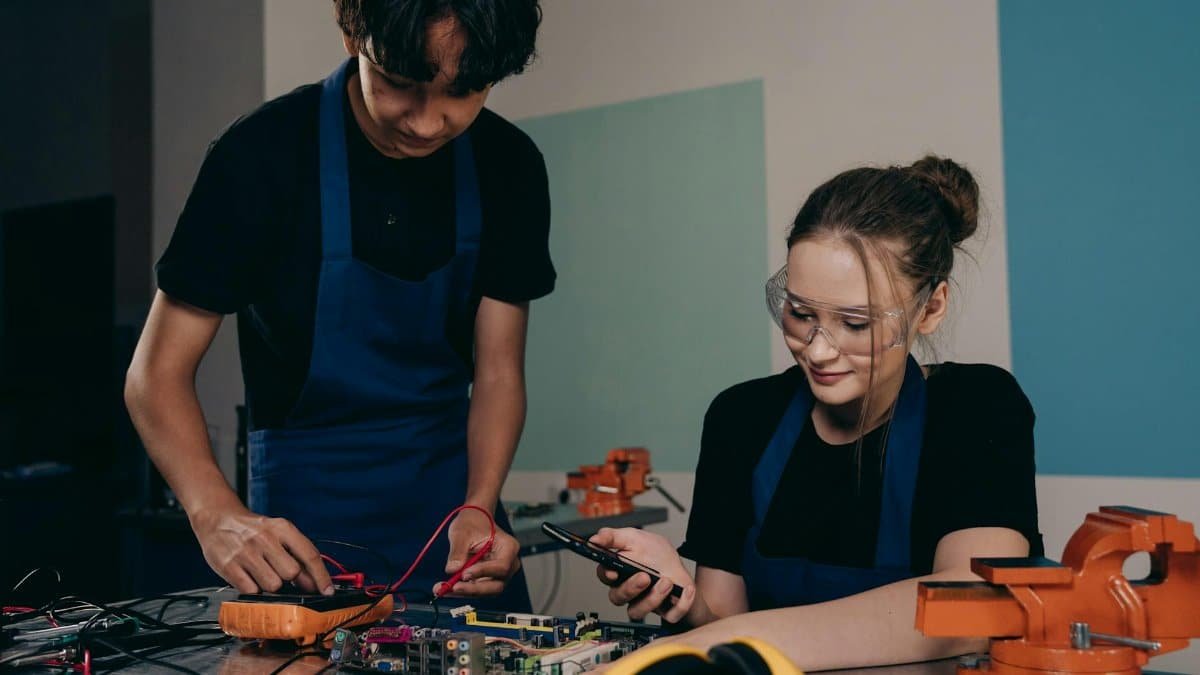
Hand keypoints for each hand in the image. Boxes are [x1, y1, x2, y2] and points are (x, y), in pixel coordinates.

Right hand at [189, 506, 332, 594]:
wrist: (217, 518)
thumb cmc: (253, 530)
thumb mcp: (278, 532)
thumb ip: (296, 554)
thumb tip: (315, 582)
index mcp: (282, 528)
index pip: (309, 555)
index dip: (321, 576)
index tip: (327, 591)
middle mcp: (265, 538)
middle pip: (292, 573)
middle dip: (290, 580)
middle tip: (282, 575)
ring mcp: (246, 553)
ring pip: (273, 585)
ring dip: (271, 586)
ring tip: (262, 574)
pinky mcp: (229, 566)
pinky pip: (251, 591)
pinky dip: (253, 590)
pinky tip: (249, 578)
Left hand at [434, 508, 520, 596]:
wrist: (473, 521)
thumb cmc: (472, 522)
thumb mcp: (462, 532)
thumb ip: (458, 551)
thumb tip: (452, 569)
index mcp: (509, 548)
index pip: (501, 567)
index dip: (483, 572)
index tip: (464, 573)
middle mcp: (508, 564)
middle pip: (496, 585)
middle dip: (473, 589)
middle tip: (453, 587)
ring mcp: (498, 574)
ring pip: (485, 591)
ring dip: (464, 592)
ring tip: (443, 588)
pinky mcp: (486, 579)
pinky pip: (476, 589)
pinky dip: (461, 589)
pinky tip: (445, 588)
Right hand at [590, 527, 696, 622]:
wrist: (679, 566)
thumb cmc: (655, 554)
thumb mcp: (635, 537)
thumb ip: (614, 537)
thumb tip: (594, 539)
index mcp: (619, 572)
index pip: (605, 576)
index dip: (607, 575)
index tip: (614, 571)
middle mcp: (629, 590)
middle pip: (617, 598)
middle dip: (630, 588)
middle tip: (644, 576)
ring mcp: (645, 603)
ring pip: (638, 612)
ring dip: (652, 598)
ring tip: (665, 582)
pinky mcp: (665, 611)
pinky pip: (671, 615)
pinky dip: (680, 604)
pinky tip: (686, 591)